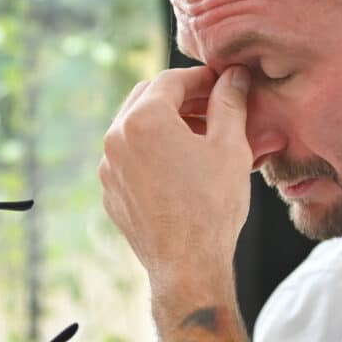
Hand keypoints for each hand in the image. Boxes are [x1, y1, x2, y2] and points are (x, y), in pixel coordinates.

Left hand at [98, 64, 251, 292]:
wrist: (187, 265)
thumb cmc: (212, 205)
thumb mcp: (230, 146)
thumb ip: (229, 102)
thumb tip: (234, 77)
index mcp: (143, 119)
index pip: (172, 80)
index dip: (202, 78)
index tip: (224, 83)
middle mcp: (115, 138)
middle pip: (147, 98)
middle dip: (181, 97)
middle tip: (213, 105)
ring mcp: (108, 168)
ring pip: (135, 128)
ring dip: (165, 123)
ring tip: (201, 135)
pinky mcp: (110, 192)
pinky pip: (129, 158)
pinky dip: (152, 151)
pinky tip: (181, 165)